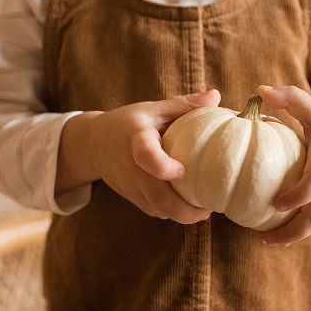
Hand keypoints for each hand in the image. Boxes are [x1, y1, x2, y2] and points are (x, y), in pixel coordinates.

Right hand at [57, 90, 220, 223]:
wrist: (93, 145)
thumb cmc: (130, 123)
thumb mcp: (154, 109)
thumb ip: (184, 104)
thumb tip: (216, 96)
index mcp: (137, 138)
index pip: (146, 155)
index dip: (164, 167)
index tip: (184, 171)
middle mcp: (132, 167)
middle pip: (157, 197)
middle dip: (185, 210)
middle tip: (208, 207)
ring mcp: (131, 187)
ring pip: (158, 210)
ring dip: (183, 215)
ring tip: (204, 208)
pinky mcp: (133, 199)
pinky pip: (156, 212)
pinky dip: (173, 212)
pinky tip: (189, 204)